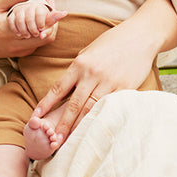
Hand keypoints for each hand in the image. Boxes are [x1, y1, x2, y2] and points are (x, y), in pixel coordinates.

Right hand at [0, 0, 61, 61]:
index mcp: (8, 31)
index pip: (37, 27)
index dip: (51, 19)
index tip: (61, 10)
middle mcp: (17, 44)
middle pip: (47, 35)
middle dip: (53, 17)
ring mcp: (20, 50)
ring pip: (45, 39)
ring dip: (49, 22)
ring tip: (46, 3)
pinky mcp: (21, 52)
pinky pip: (39, 41)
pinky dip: (43, 28)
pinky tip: (39, 14)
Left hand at [31, 17, 159, 141]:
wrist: (140, 36)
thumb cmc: (113, 42)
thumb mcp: (89, 50)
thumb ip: (79, 68)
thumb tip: (69, 85)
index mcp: (80, 64)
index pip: (58, 88)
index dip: (46, 104)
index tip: (36, 116)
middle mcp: (92, 74)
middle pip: (73, 105)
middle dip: (62, 124)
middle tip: (54, 139)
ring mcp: (108, 82)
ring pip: (90, 109)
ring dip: (80, 126)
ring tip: (71, 139)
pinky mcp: (124, 88)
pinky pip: (108, 107)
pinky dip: (99, 119)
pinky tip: (93, 130)